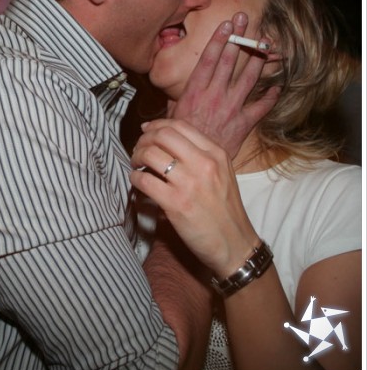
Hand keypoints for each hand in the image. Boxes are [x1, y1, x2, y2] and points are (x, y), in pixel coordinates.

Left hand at [130, 118, 259, 278]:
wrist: (235, 244)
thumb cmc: (224, 210)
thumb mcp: (221, 173)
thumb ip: (199, 154)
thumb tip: (166, 139)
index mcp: (216, 153)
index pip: (179, 126)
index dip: (157, 125)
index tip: (146, 131)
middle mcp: (204, 163)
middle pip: (162, 135)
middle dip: (143, 139)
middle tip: (138, 150)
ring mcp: (189, 183)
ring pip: (150, 154)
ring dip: (136, 157)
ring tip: (136, 165)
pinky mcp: (176, 203)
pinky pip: (144, 180)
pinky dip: (134, 178)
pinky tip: (137, 181)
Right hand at [168, 12, 279, 157]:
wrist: (194, 162)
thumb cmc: (180, 140)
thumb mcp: (171, 117)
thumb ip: (176, 103)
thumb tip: (172, 96)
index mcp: (195, 91)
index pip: (209, 59)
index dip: (219, 40)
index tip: (226, 25)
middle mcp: (214, 95)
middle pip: (230, 60)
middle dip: (239, 38)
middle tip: (246, 19)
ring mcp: (231, 107)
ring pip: (248, 77)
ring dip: (258, 59)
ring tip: (266, 43)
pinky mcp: (243, 122)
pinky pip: (261, 107)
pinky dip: (270, 96)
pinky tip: (277, 86)